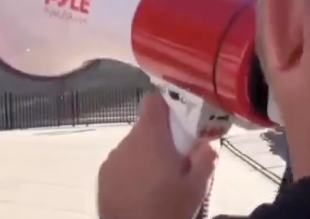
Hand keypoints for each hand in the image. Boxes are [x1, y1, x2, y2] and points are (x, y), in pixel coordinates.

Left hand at [97, 94, 218, 218]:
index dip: (169, 105)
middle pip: (146, 126)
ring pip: (134, 146)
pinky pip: (122, 163)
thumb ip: (206, 158)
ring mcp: (111, 159)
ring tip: (161, 180)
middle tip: (179, 159)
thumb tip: (207, 143)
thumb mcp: (197, 188)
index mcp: (150, 136)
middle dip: (163, 137)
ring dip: (147, 155)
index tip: (183, 121)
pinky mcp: (103, 177)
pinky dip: (133, 170)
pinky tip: (143, 191)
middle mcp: (126, 141)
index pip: (155, 101)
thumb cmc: (167, 210)